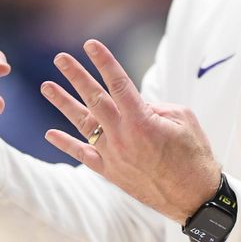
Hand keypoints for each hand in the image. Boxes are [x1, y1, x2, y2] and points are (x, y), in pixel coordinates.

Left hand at [41, 40, 220, 222]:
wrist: (193, 196)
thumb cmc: (194, 154)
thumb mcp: (184, 119)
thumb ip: (157, 107)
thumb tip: (138, 104)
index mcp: (142, 119)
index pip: (118, 83)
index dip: (104, 62)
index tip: (91, 45)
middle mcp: (122, 136)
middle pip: (94, 99)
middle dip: (77, 76)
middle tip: (61, 58)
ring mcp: (113, 155)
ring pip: (83, 124)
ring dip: (63, 103)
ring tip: (47, 86)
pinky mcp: (111, 172)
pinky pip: (84, 155)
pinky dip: (66, 144)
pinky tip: (50, 133)